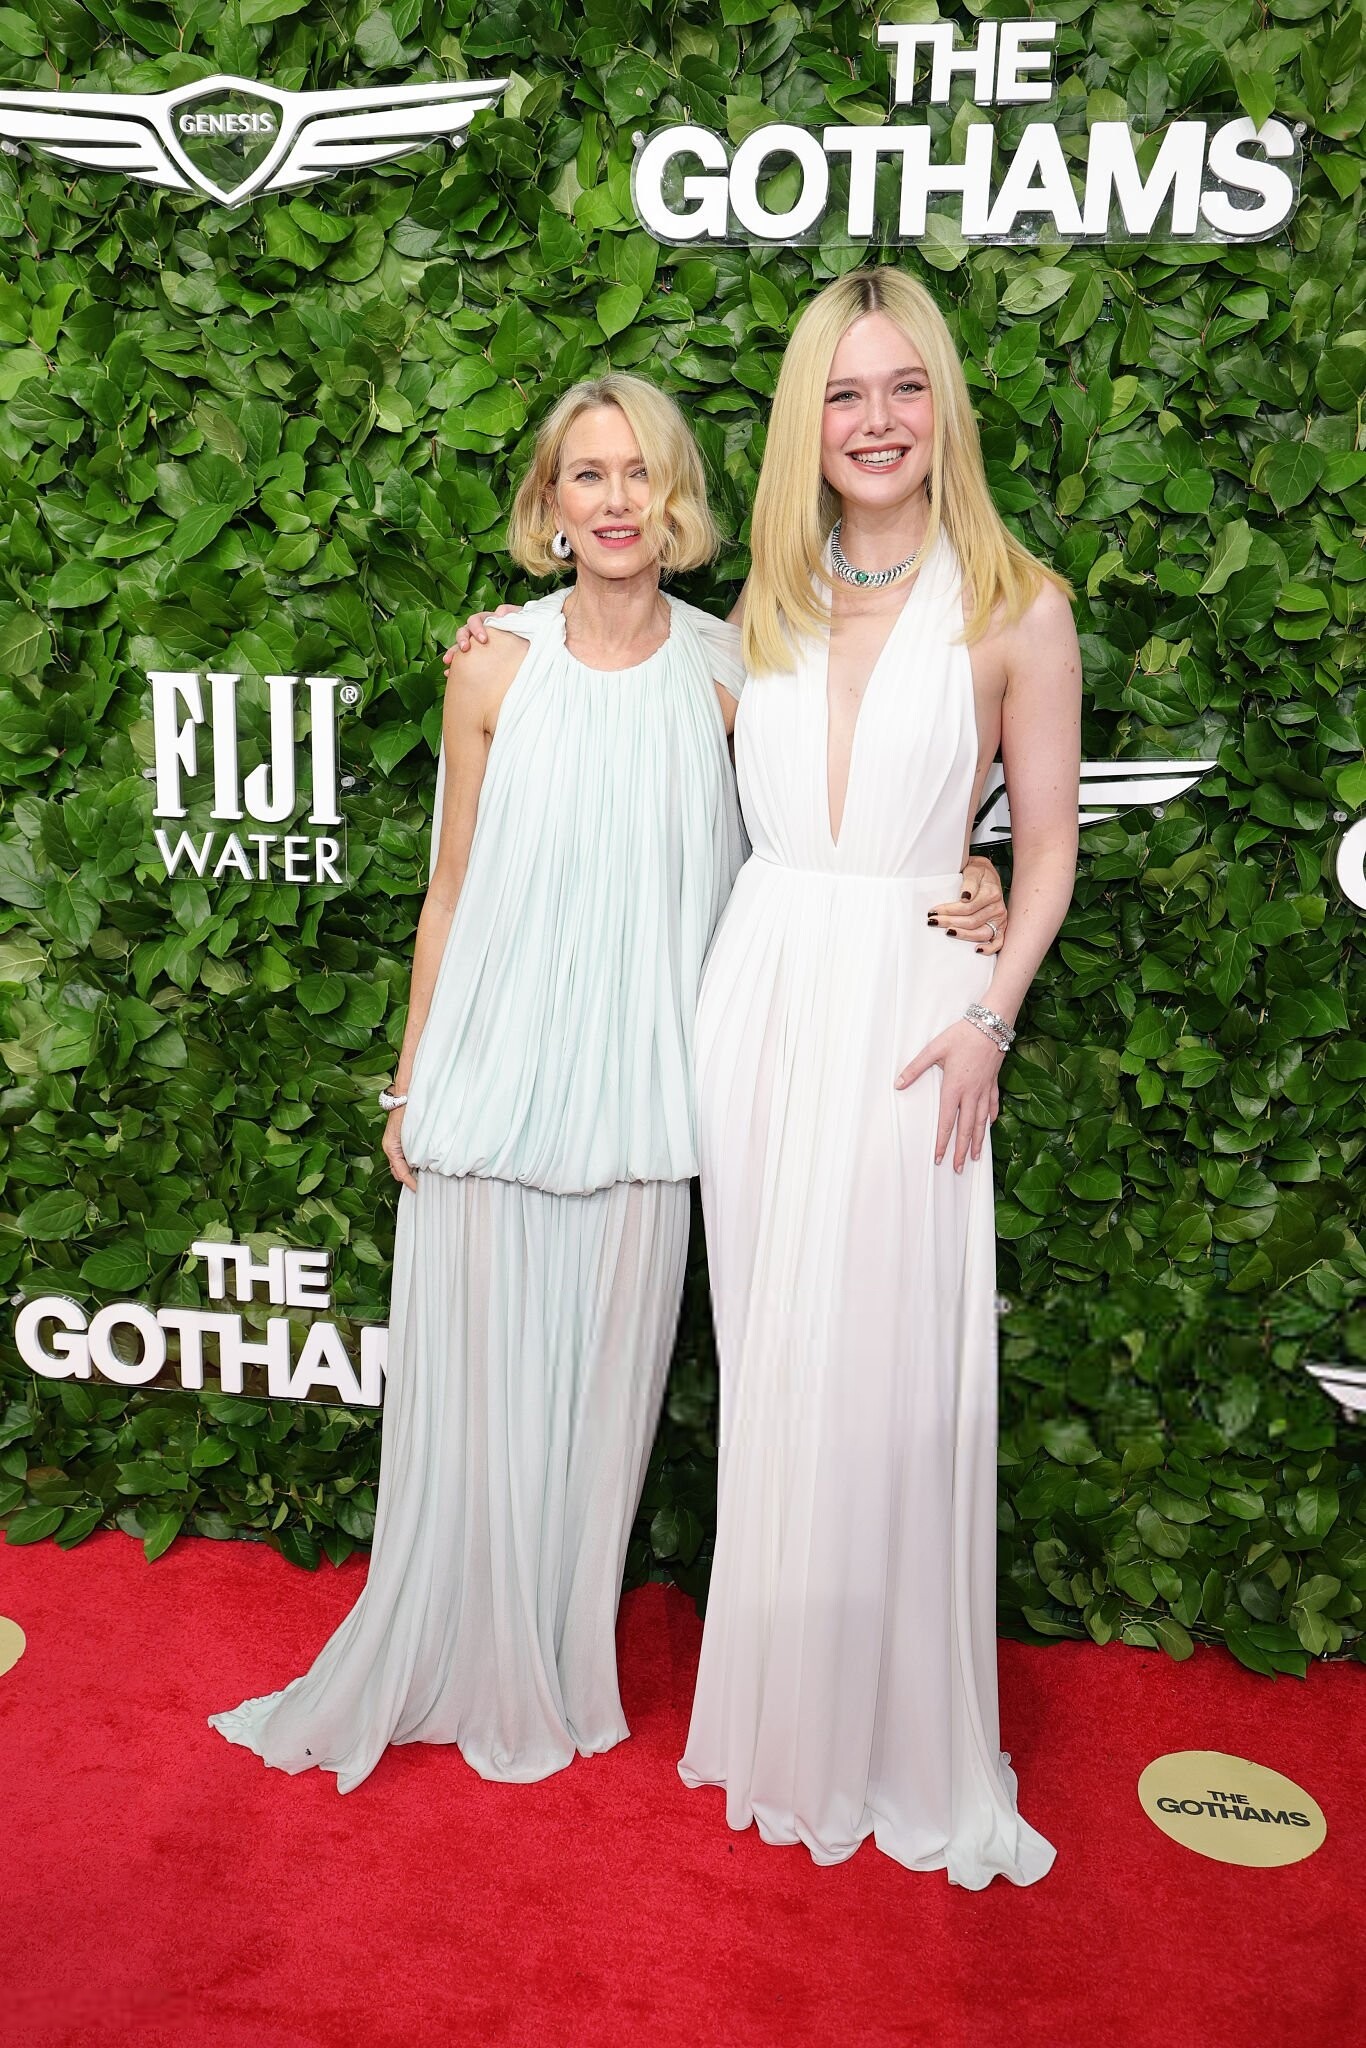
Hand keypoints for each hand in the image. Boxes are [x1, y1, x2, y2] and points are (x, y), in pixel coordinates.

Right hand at [382, 1107, 416, 1190]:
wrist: (406, 1097)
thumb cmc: (406, 1112)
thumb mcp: (408, 1135)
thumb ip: (410, 1153)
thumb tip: (417, 1169)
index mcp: (391, 1148)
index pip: (400, 1173)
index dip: (410, 1182)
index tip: (419, 1189)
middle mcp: (391, 1149)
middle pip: (398, 1172)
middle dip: (409, 1180)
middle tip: (422, 1186)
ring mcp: (395, 1145)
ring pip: (401, 1165)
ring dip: (411, 1172)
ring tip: (424, 1178)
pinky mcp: (400, 1141)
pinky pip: (404, 1158)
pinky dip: (412, 1164)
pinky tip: (422, 1165)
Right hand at [442, 603, 520, 681]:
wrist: (527, 643)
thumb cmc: (523, 629)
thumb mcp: (521, 617)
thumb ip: (512, 612)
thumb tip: (499, 612)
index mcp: (486, 621)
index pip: (476, 620)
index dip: (477, 628)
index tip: (483, 639)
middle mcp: (477, 632)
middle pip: (463, 631)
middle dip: (462, 639)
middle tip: (465, 649)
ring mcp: (473, 645)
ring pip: (458, 646)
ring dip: (452, 652)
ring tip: (448, 661)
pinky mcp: (472, 658)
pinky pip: (460, 661)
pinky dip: (453, 667)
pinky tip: (449, 673)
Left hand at [895, 1019, 1001, 1171]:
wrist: (991, 1024)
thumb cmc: (962, 1035)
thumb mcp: (934, 1049)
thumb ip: (915, 1068)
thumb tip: (898, 1083)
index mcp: (954, 1088)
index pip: (946, 1122)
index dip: (942, 1142)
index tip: (939, 1158)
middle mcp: (971, 1093)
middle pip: (966, 1129)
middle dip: (961, 1151)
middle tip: (958, 1168)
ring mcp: (984, 1089)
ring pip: (981, 1122)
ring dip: (978, 1141)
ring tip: (976, 1157)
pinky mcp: (993, 1082)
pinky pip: (992, 1105)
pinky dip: (990, 1118)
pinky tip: (988, 1126)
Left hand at [928, 854, 1005, 952]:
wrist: (988, 874)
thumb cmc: (978, 872)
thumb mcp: (973, 870)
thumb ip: (970, 882)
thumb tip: (965, 897)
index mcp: (991, 893)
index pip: (967, 907)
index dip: (949, 910)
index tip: (933, 911)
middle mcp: (997, 907)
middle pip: (972, 921)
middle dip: (950, 922)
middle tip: (933, 922)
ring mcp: (1000, 919)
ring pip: (981, 933)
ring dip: (963, 935)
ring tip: (947, 932)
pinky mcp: (1000, 927)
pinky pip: (998, 942)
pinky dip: (989, 948)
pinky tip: (977, 950)